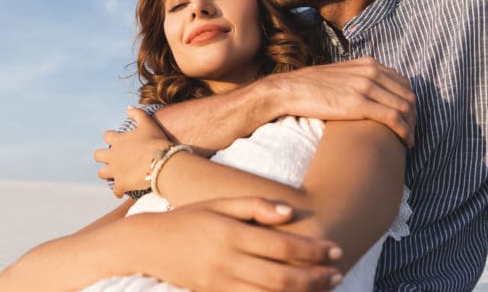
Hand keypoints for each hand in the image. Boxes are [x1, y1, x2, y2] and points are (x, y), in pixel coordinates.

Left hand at [94, 106, 172, 197]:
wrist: (160, 161)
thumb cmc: (155, 141)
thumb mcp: (147, 123)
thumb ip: (137, 113)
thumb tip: (127, 107)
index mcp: (118, 140)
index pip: (107, 136)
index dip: (111, 138)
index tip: (116, 140)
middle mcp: (113, 155)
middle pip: (98, 155)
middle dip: (102, 157)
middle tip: (110, 159)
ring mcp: (116, 170)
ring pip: (102, 173)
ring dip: (106, 174)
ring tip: (113, 175)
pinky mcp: (121, 184)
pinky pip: (115, 190)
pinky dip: (117, 191)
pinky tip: (120, 192)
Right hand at [123, 197, 342, 291]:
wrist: (148, 244)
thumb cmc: (187, 218)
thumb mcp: (218, 203)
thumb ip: (253, 205)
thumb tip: (289, 213)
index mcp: (231, 233)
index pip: (283, 246)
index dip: (314, 250)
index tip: (335, 250)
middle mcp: (228, 261)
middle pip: (283, 277)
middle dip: (316, 278)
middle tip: (338, 273)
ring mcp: (221, 283)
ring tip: (324, 286)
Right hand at [269, 57, 416, 146]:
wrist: (289, 90)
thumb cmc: (309, 87)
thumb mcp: (338, 75)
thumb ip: (356, 78)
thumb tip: (365, 93)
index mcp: (368, 64)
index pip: (403, 82)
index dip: (409, 101)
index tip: (407, 117)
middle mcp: (371, 72)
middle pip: (408, 94)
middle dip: (414, 116)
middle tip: (411, 132)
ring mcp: (366, 87)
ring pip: (405, 107)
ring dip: (412, 126)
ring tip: (409, 140)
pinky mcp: (359, 104)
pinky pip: (393, 118)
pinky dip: (404, 131)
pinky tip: (405, 142)